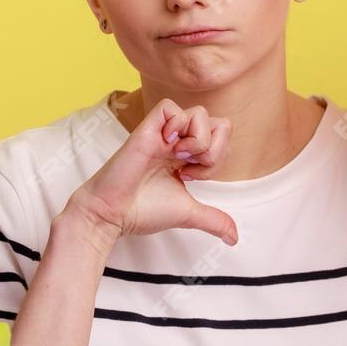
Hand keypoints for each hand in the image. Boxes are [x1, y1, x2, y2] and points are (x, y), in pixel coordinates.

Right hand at [62, 99, 237, 248]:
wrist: (112, 214)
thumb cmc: (142, 211)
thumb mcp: (188, 214)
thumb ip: (213, 221)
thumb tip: (234, 238)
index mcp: (186, 154)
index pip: (222, 139)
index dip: (218, 158)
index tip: (192, 176)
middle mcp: (177, 140)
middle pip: (219, 123)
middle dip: (215, 149)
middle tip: (192, 168)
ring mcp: (162, 133)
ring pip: (200, 113)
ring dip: (198, 140)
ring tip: (179, 159)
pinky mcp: (146, 129)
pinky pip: (170, 107)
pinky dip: (177, 125)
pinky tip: (167, 146)